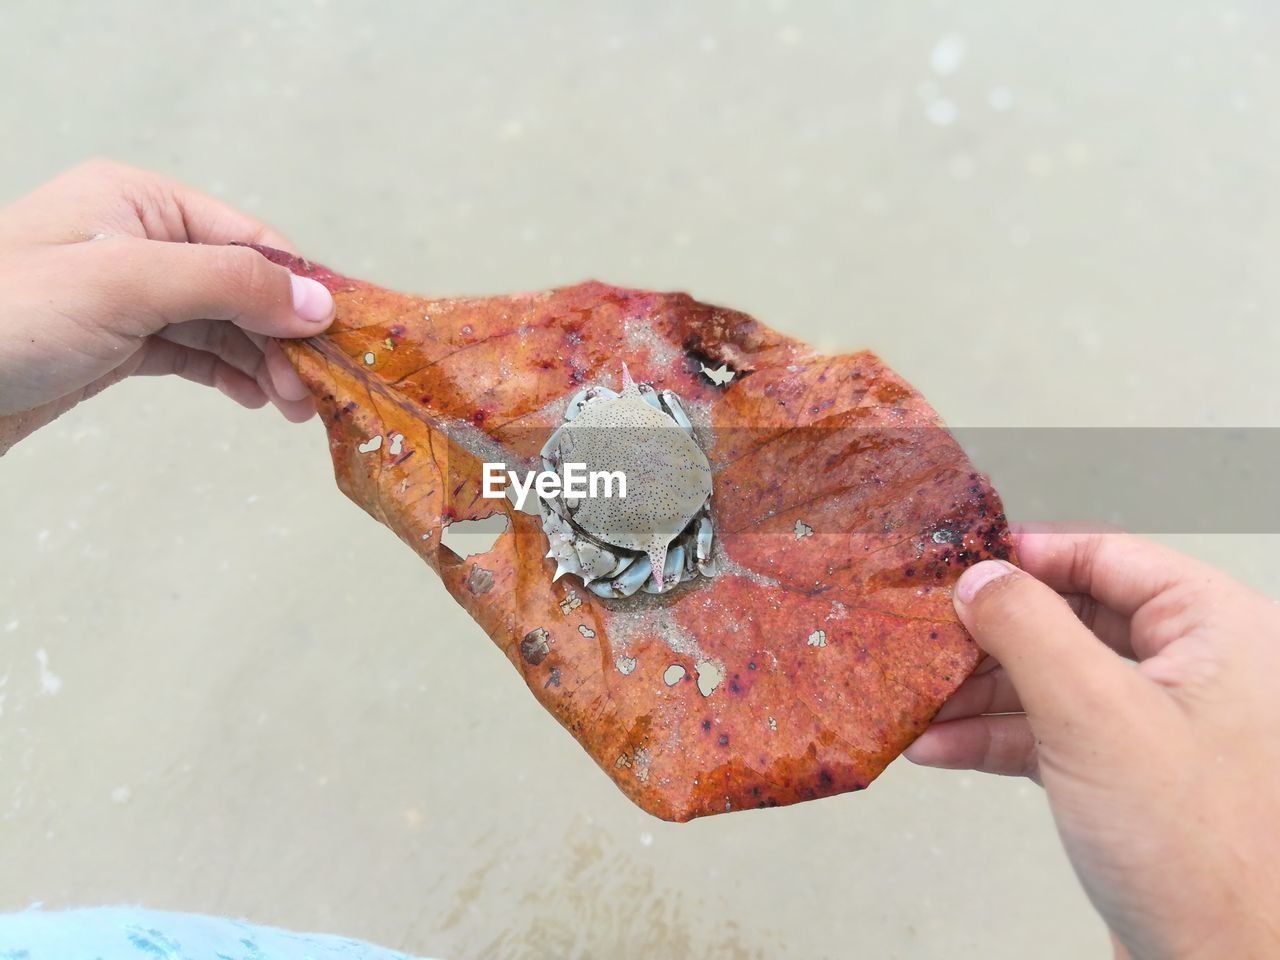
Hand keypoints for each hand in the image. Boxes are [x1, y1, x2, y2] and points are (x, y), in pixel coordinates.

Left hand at [0, 159, 332, 452]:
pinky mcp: (117, 341)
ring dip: (264, 362)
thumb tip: (317, 302)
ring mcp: (127, 292)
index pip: (248, 240)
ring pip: (222, 323)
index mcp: (139, 201)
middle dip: (283, 336)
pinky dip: (230, 374)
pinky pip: (194, 350)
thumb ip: (227, 285)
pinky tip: (256, 398)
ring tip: (294, 406)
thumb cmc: (6, 318)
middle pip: (242, 286)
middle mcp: (138, 239)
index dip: (299, 289)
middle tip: (314, 392)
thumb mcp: (125, 285)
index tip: (338, 341)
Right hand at [906, 528, 1279, 958]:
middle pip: (1070, 619)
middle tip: (924, 633)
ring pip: (1052, 679)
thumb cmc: (1204, 857)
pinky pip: (1050, 734)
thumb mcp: (1096, 716)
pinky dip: (993, 738)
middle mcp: (1195, 670)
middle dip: (989, 635)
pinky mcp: (1128, 777)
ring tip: (917, 698)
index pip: (1108, 557)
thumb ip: (1029, 630)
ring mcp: (1159, 726)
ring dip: (978, 693)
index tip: (961, 561)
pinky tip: (940, 746)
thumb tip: (980, 576)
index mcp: (1218, 630)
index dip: (1029, 555)